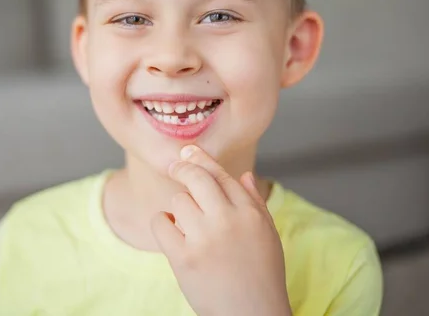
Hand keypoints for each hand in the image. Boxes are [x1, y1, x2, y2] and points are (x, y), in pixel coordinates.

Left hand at [150, 146, 290, 315]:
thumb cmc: (262, 276)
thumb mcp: (268, 236)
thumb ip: (255, 203)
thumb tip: (244, 175)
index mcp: (250, 213)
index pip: (221, 174)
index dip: (202, 159)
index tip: (188, 151)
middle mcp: (228, 220)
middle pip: (196, 178)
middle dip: (183, 168)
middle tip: (175, 167)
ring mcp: (204, 238)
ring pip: (178, 201)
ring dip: (178, 208)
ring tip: (187, 223)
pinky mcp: (183, 257)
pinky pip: (161, 223)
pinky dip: (162, 224)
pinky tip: (171, 231)